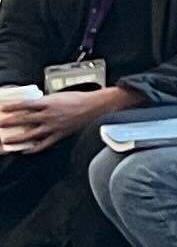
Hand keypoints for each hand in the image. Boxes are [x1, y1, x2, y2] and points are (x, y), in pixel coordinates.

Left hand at [0, 87, 122, 152]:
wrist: (97, 106)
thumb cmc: (80, 99)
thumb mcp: (59, 95)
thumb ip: (45, 101)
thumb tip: (33, 106)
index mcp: (48, 103)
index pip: (25, 104)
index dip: (13, 106)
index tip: (3, 108)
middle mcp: (49, 115)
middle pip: (24, 119)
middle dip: (10, 122)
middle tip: (0, 124)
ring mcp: (54, 126)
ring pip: (31, 134)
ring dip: (17, 138)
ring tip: (7, 141)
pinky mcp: (60, 135)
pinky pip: (44, 144)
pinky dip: (34, 148)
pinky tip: (26, 150)